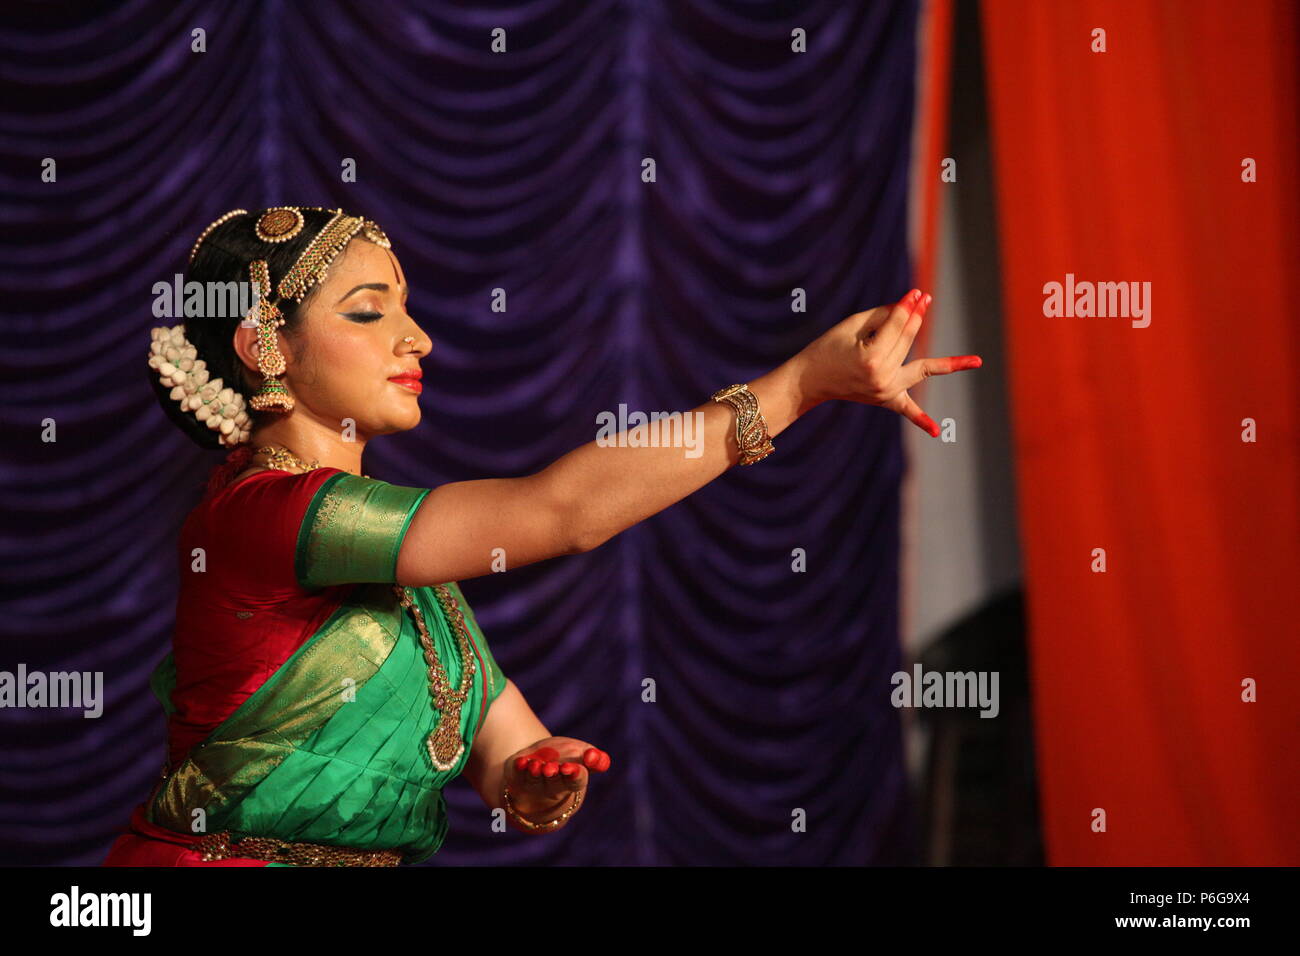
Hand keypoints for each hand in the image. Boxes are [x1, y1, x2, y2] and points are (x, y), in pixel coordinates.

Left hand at [504, 737, 610, 819]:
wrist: (540, 763)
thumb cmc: (566, 758)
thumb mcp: (582, 754)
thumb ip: (594, 758)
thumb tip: (595, 756)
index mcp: (572, 781)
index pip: (576, 781)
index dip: (574, 775)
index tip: (569, 767)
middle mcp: (553, 786)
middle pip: (554, 783)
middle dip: (552, 775)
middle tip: (550, 768)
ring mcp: (534, 784)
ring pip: (535, 781)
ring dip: (535, 773)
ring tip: (536, 765)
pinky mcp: (517, 778)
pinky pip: (517, 775)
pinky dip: (519, 768)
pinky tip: (521, 761)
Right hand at [794, 289, 981, 435]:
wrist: (810, 380)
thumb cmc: (828, 347)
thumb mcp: (852, 325)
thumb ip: (884, 316)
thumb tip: (911, 310)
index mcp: (873, 359)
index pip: (898, 327)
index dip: (908, 307)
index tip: (918, 292)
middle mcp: (883, 378)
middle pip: (908, 342)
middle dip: (916, 318)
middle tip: (925, 298)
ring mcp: (885, 393)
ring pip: (920, 369)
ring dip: (948, 365)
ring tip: (976, 361)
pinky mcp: (885, 401)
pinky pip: (907, 410)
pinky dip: (922, 421)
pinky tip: (938, 432)